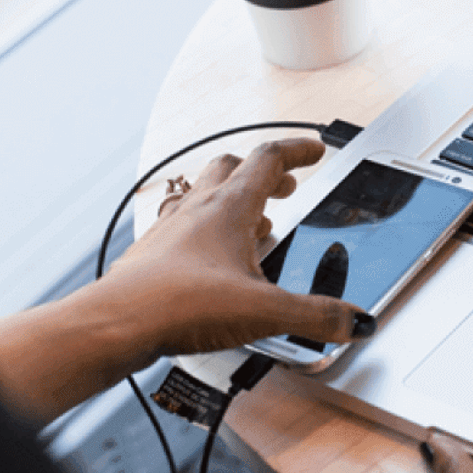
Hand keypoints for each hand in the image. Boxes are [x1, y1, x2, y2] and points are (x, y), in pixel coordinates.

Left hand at [92, 137, 369, 360]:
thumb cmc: (180, 304)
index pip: (269, 159)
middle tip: (284, 186)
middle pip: (232, 168)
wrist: (118, 322)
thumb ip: (316, 316)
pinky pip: (183, 227)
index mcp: (229, 207)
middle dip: (263, 173)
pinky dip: (205, 232)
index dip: (297, 150)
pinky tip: (213, 261)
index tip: (314, 149)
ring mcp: (171, 229)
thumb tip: (354, 320)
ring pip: (204, 194)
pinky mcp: (154, 256)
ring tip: (254, 224)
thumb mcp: (265, 311)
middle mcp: (197, 209)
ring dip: (232, 200)